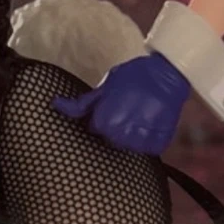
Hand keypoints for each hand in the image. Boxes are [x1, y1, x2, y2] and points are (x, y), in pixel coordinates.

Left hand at [53, 51, 189, 155]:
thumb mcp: (104, 86)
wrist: (168, 74)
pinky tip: (149, 123)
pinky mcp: (158, 144)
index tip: (110, 105)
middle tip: (126, 109)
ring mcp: (141, 141)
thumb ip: (82, 103)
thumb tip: (54, 104)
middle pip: (110, 140)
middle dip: (114, 127)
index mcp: (104, 122)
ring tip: (139, 115)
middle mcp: (121, 135)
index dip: (100, 117)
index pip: (94, 129)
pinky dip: (147, 140)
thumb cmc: (133, 76)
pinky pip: (146, 149)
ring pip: (127, 146)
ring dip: (130, 135)